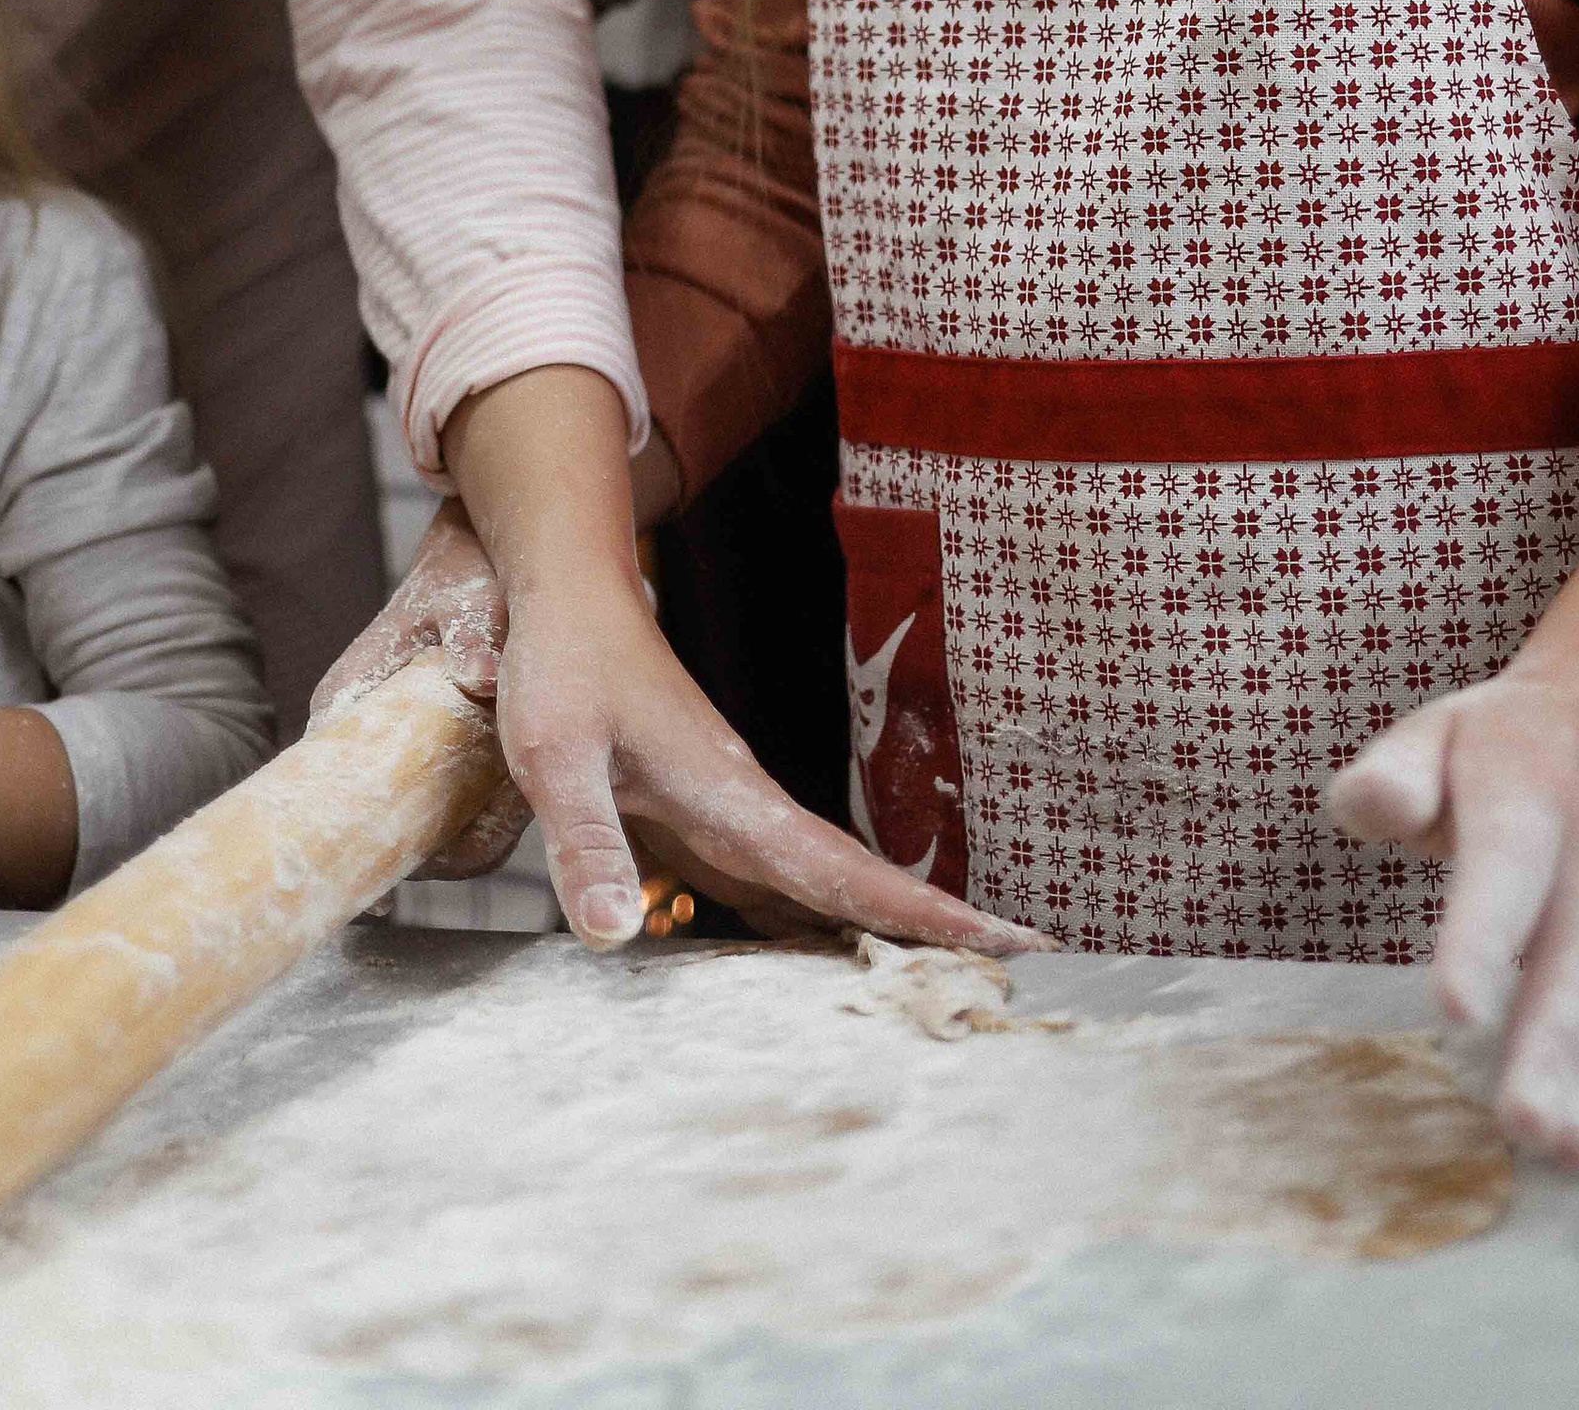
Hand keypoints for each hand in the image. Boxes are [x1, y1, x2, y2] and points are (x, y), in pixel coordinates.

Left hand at [329, 391, 1038, 958]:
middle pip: (857, 886)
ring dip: (884, 928)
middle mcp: (749, 810)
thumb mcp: (556, 756)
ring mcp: (733, 814)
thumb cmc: (566, 667)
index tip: (1009, 940)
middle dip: (936, 929)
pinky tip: (828, 962)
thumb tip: (615, 937)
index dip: (925, 915)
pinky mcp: (705, 819)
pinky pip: (775, 885)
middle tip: (1022, 968)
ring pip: (821, 887)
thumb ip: (586, 844)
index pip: (846, 872)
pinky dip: (817, 922)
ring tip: (953, 981)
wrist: (575, 596)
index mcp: (733, 801)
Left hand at [1325, 665, 1578, 1175]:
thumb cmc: (1498, 749)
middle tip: (1524, 1124)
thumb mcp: (1435, 733)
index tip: (1456, 1012)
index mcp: (1533, 789)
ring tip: (1570, 1155)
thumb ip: (1396, 772)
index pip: (1508, 865)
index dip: (1484, 937)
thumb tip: (1364, 804)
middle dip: (1555, 1042)